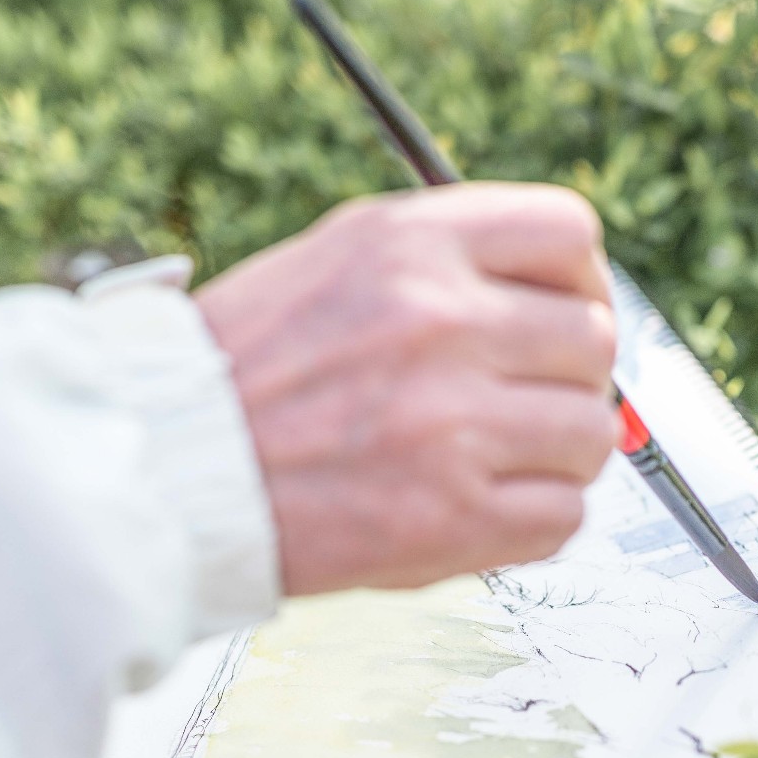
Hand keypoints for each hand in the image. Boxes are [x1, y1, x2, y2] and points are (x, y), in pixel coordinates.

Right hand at [196, 182, 619, 595]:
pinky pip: (564, 516)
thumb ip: (447, 264)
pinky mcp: (452, 517)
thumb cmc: (244, 372)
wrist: (164, 468)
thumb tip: (559, 294)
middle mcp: (438, 323)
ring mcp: (451, 423)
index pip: (568, 236)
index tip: (561, 312)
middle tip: (520, 400)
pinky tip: (478, 508)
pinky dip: (533, 521)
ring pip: (590, 434)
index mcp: (409, 245)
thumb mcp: (336, 262)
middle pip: (592, 341)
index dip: (579, 281)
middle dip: (566, 375)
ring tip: (494, 460)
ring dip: (556, 454)